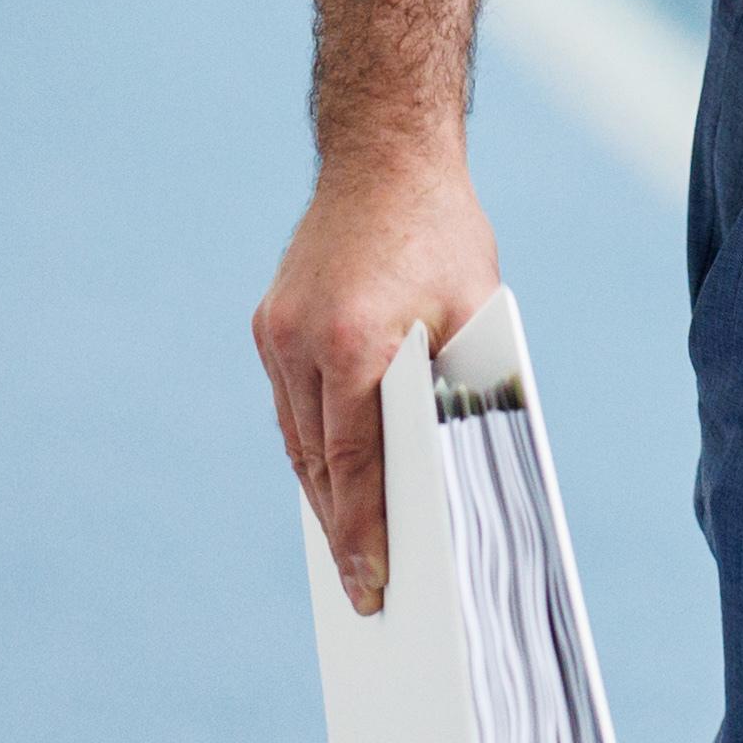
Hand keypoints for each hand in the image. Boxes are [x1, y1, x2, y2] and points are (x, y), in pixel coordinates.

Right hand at [253, 152, 503, 614]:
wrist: (384, 153)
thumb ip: (458, 384)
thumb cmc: (444, 233)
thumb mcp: (472, 310)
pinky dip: (312, 443)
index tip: (372, 583)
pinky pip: (290, 403)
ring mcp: (277, 332)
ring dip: (322, 492)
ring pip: (297, 438)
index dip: (363, 533)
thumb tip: (454, 470)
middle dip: (340, 530)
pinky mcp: (269, 322)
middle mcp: (302, 341)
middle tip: (363, 589)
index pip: (356, 464)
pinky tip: (333, 478)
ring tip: (348, 547)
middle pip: (319, 464)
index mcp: (356, 342)